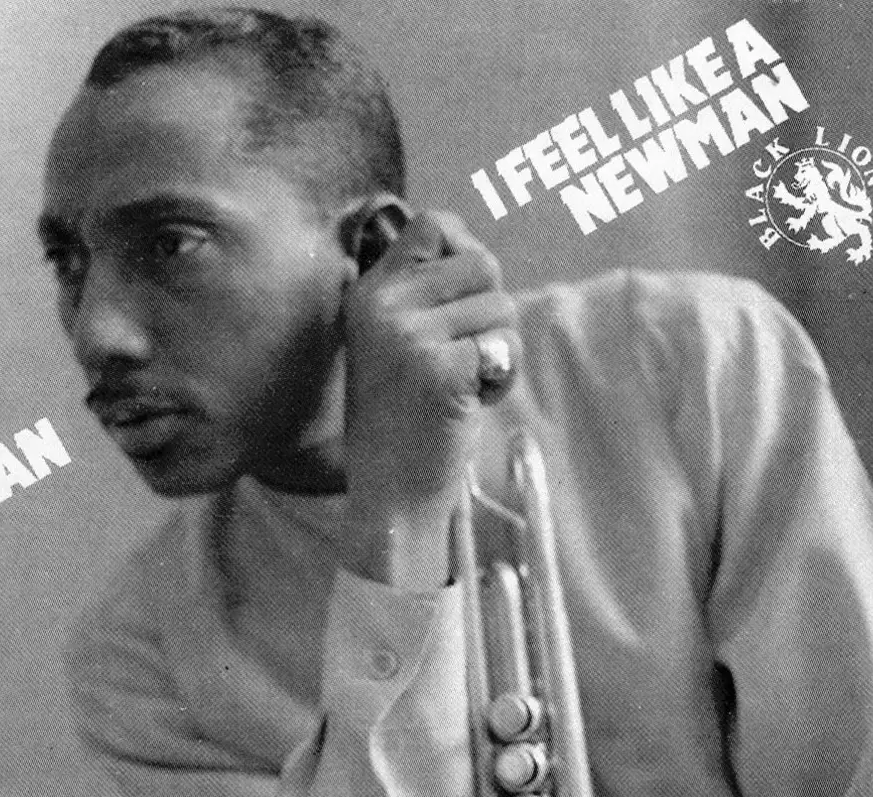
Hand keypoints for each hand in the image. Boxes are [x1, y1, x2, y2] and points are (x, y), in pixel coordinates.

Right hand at [340, 208, 517, 587]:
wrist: (390, 496)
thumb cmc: (403, 422)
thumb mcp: (394, 344)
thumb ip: (424, 294)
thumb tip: (475, 248)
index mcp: (368, 294)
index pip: (434, 224)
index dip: (468, 252)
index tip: (468, 298)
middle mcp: (383, 307)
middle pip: (482, 264)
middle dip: (492, 311)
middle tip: (466, 357)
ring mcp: (409, 337)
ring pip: (501, 308)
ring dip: (499, 350)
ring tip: (464, 386)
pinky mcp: (441, 370)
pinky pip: (504, 347)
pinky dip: (503, 378)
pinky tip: (472, 403)